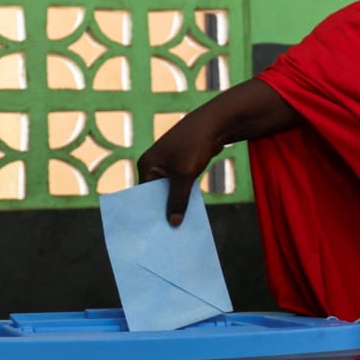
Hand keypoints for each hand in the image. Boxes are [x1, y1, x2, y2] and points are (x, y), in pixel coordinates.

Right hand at [136, 107, 226, 226]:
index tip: (154, 231)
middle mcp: (154, 166)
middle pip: (157, 194)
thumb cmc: (194, 146)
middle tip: (168, 234)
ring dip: (176, 205)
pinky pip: (180, 186)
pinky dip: (185, 197)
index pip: (144, 195)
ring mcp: (168, 165)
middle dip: (164, 210)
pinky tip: (189, 213)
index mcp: (147, 165)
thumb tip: (173, 222)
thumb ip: (178, 199)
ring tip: (179, 227)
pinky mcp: (182, 166)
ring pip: (170, 191)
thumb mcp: (185, 175)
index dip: (150, 212)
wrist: (215, 125)